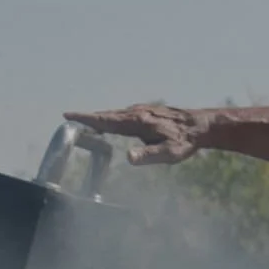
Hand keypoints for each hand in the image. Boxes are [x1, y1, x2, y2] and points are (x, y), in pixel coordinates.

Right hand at [62, 104, 210, 164]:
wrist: (200, 126)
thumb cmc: (185, 141)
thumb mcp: (169, 153)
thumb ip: (148, 155)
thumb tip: (129, 158)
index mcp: (137, 121)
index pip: (106, 120)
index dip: (86, 118)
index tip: (69, 115)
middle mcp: (137, 113)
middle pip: (107, 115)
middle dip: (88, 117)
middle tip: (70, 118)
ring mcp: (142, 111)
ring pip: (116, 114)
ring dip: (100, 117)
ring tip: (86, 122)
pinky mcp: (147, 112)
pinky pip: (124, 115)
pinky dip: (112, 118)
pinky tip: (112, 124)